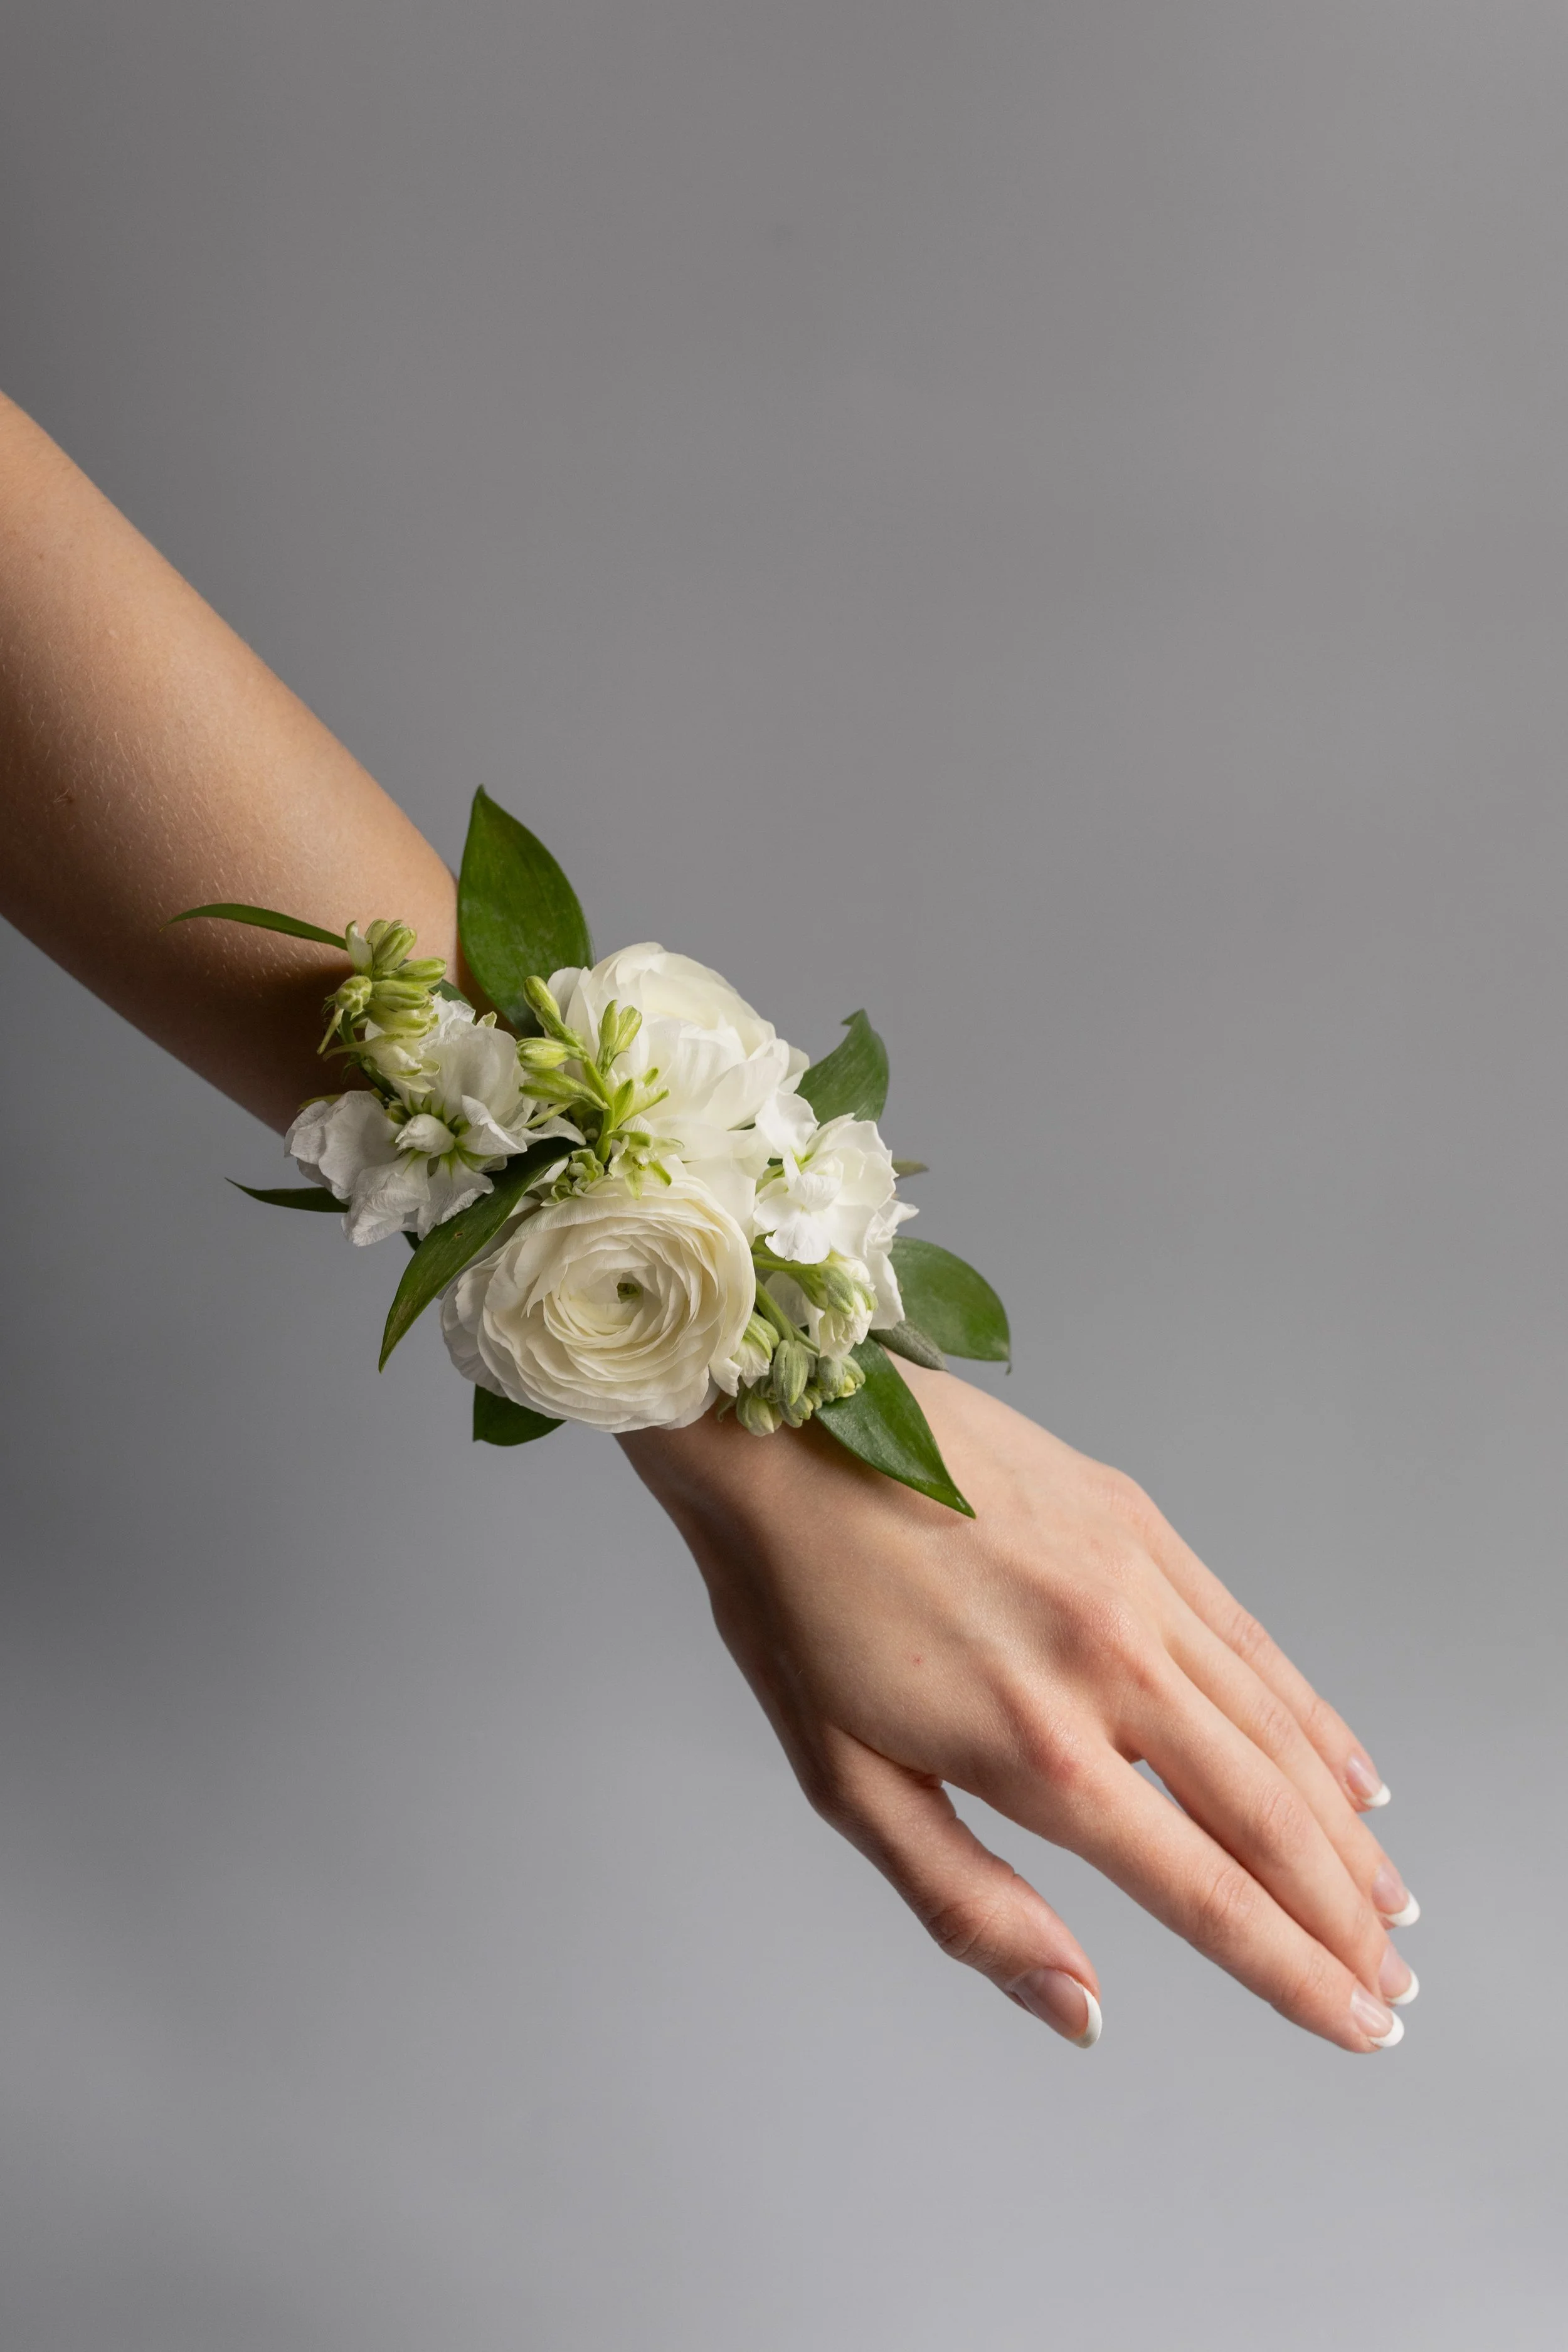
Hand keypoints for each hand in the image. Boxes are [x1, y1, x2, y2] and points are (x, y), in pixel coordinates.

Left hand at [621, 1364, 1417, 2051]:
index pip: (1206, 1893)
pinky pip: (1250, 1640)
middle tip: (1389, 1985)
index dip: (1293, 1973)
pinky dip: (1309, 1715)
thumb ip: (970, 1905)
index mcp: (1036, 1749)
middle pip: (1267, 1819)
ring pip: (1276, 1732)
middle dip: (1342, 1917)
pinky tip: (1344, 1768)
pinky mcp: (1136, 1522)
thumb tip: (1082, 2008)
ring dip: (1342, 1829)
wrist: (784, 1430)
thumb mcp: (846, 1783)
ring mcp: (1134, 1585)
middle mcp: (1108, 1666)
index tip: (1356, 2025)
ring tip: (1386, 1898)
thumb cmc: (795, 1609)